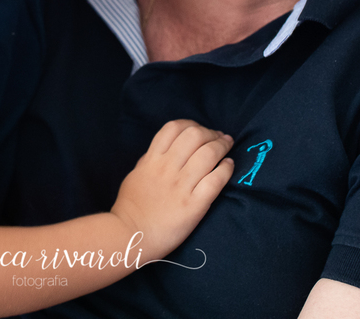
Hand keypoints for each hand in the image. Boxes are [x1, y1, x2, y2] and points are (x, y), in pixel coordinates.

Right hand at [110, 119, 233, 260]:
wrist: (131, 235)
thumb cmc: (131, 206)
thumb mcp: (136, 174)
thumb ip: (150, 159)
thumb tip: (167, 150)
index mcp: (152, 159)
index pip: (174, 128)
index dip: (191, 124)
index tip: (200, 130)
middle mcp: (167, 168)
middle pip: (195, 136)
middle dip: (211, 133)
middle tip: (219, 138)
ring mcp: (181, 186)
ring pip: (208, 154)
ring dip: (222, 146)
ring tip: (227, 147)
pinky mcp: (194, 205)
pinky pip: (216, 180)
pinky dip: (226, 169)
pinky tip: (229, 166)